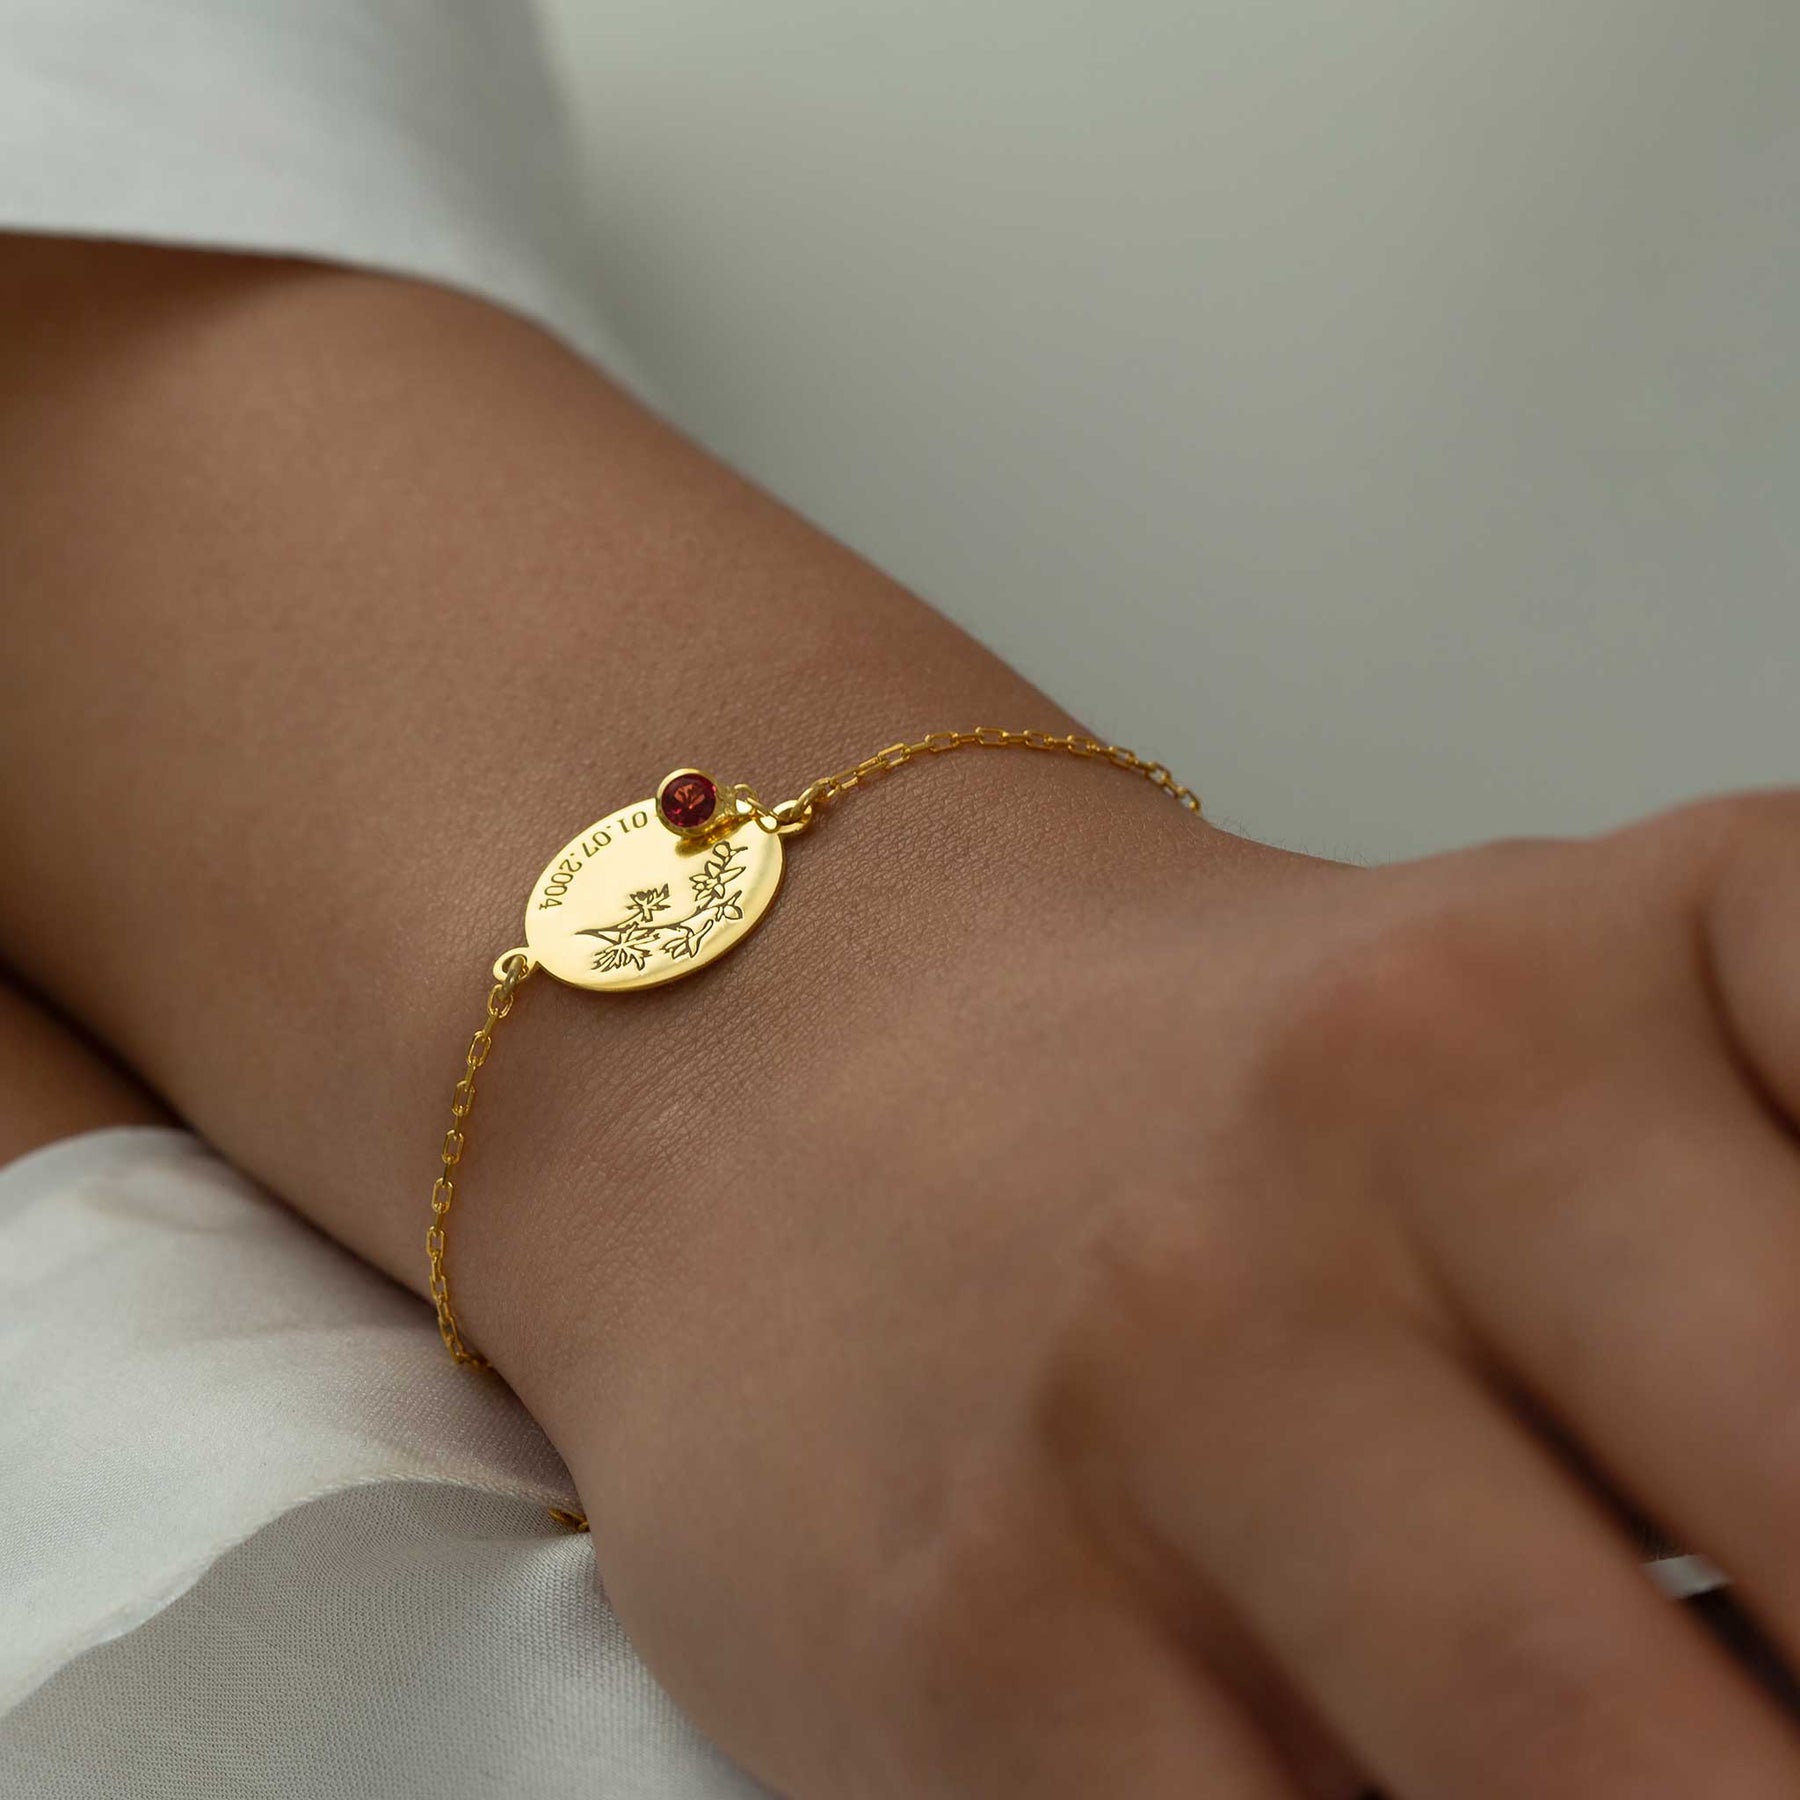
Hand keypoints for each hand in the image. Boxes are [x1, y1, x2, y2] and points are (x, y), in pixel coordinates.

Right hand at [550, 792, 1799, 1797]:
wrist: (813, 1083)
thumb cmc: (1242, 1100)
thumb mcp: (1580, 1037)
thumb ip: (1799, 1235)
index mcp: (1598, 953)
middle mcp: (1379, 1130)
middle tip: (1787, 1723)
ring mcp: (1161, 1394)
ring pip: (1595, 1779)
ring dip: (1695, 1796)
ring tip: (1655, 1737)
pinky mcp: (976, 1646)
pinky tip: (1419, 1778)